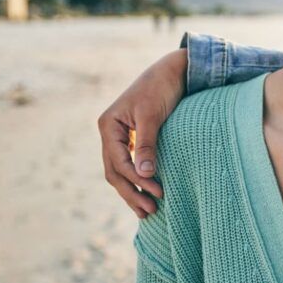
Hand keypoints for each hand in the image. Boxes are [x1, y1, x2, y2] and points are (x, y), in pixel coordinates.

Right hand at [98, 49, 186, 217]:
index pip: (117, 162)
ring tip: (148, 211)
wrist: (173, 70)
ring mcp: (119, 136)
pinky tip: (147, 193)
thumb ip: (147, 144)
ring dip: (133, 191)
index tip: (157, 192)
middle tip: (150, 212)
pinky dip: (137, 180)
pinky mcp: (132, 138)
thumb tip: (145, 175)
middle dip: (131, 193)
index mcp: (108, 125)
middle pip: (115, 171)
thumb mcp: (152, 116)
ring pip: (120, 171)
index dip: (136, 180)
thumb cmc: (162, 88)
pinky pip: (130, 164)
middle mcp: (109, 132)